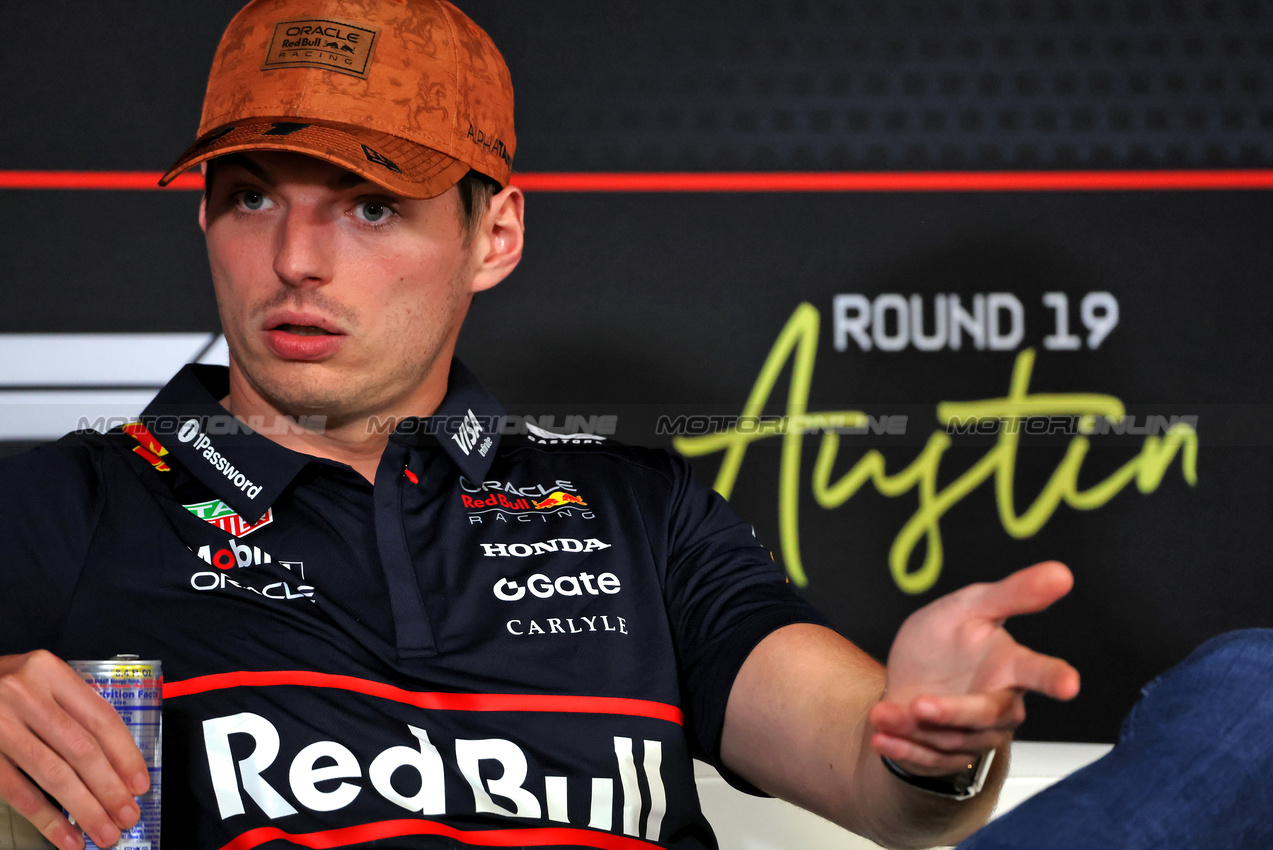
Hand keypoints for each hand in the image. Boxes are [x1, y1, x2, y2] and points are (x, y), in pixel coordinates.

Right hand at [0, 651, 149, 849]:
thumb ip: (73, 709)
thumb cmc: (7, 688)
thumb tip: (116, 763)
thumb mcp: (41, 682)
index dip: (125, 755)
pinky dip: (47, 818)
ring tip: (104, 833)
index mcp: (50, 672)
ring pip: (53, 774)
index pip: (100, 718)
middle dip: (110, 789)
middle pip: (81, 749)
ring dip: (84, 809)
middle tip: (128, 817)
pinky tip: (67, 837)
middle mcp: (26, 695)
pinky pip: (18, 792)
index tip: (140, 785)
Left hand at [869, 561, 1080, 776]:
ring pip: (953, 739)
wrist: (907, 674)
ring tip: (883, 713)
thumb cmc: (945, 640)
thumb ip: (1013, 593)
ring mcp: (975, 734)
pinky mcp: (950, 755)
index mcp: (1010, 665)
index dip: (1054, 677)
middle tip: (920, 705)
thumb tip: (1061, 572)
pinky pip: (930, 760)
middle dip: (954, 713)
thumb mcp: (970, 606)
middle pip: (987, 714)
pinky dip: (903, 749)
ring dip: (914, 728)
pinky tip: (882, 738)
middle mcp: (999, 704)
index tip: (1069, 684)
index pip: (1038, 671)